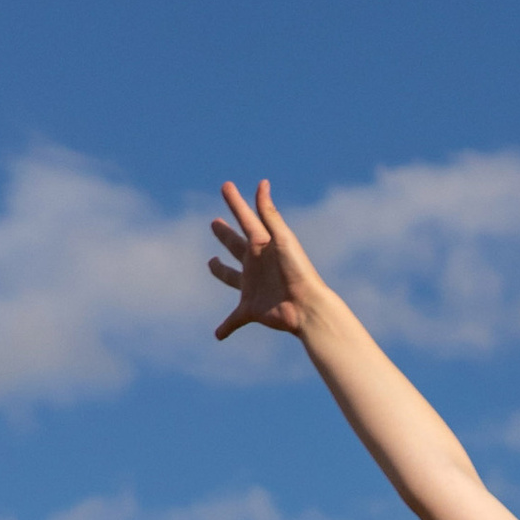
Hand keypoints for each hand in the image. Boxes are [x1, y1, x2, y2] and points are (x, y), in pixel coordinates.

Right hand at [208, 176, 325, 340]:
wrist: (308, 307)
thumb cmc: (299, 271)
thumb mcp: (283, 240)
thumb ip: (269, 214)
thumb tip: (262, 184)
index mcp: (262, 245)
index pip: (245, 218)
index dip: (235, 202)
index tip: (226, 186)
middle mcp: (255, 264)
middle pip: (235, 245)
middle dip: (224, 235)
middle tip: (214, 223)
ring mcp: (252, 287)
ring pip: (231, 278)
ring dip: (220, 272)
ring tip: (211, 264)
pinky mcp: (251, 310)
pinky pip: (234, 320)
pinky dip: (226, 327)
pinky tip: (218, 335)